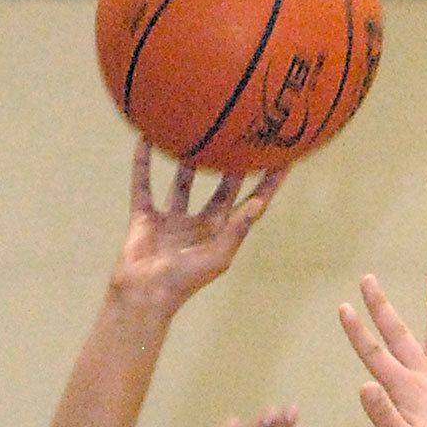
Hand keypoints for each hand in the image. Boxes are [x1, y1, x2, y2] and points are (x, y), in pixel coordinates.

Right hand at [111, 141, 283, 312]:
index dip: (267, 185)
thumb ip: (237, 230)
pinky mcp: (145, 216)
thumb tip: (257, 203)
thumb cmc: (184, 281)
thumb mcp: (218, 256)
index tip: (283, 161)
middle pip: (220, 189)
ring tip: (197, 132)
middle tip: (242, 137)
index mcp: (220, 235)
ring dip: (189, 162)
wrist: (143, 294)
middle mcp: (199, 225)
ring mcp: (172, 220)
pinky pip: (144, 184)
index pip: (249, 204)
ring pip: (183, 183)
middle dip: (232, 167)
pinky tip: (146, 138)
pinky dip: (143, 163)